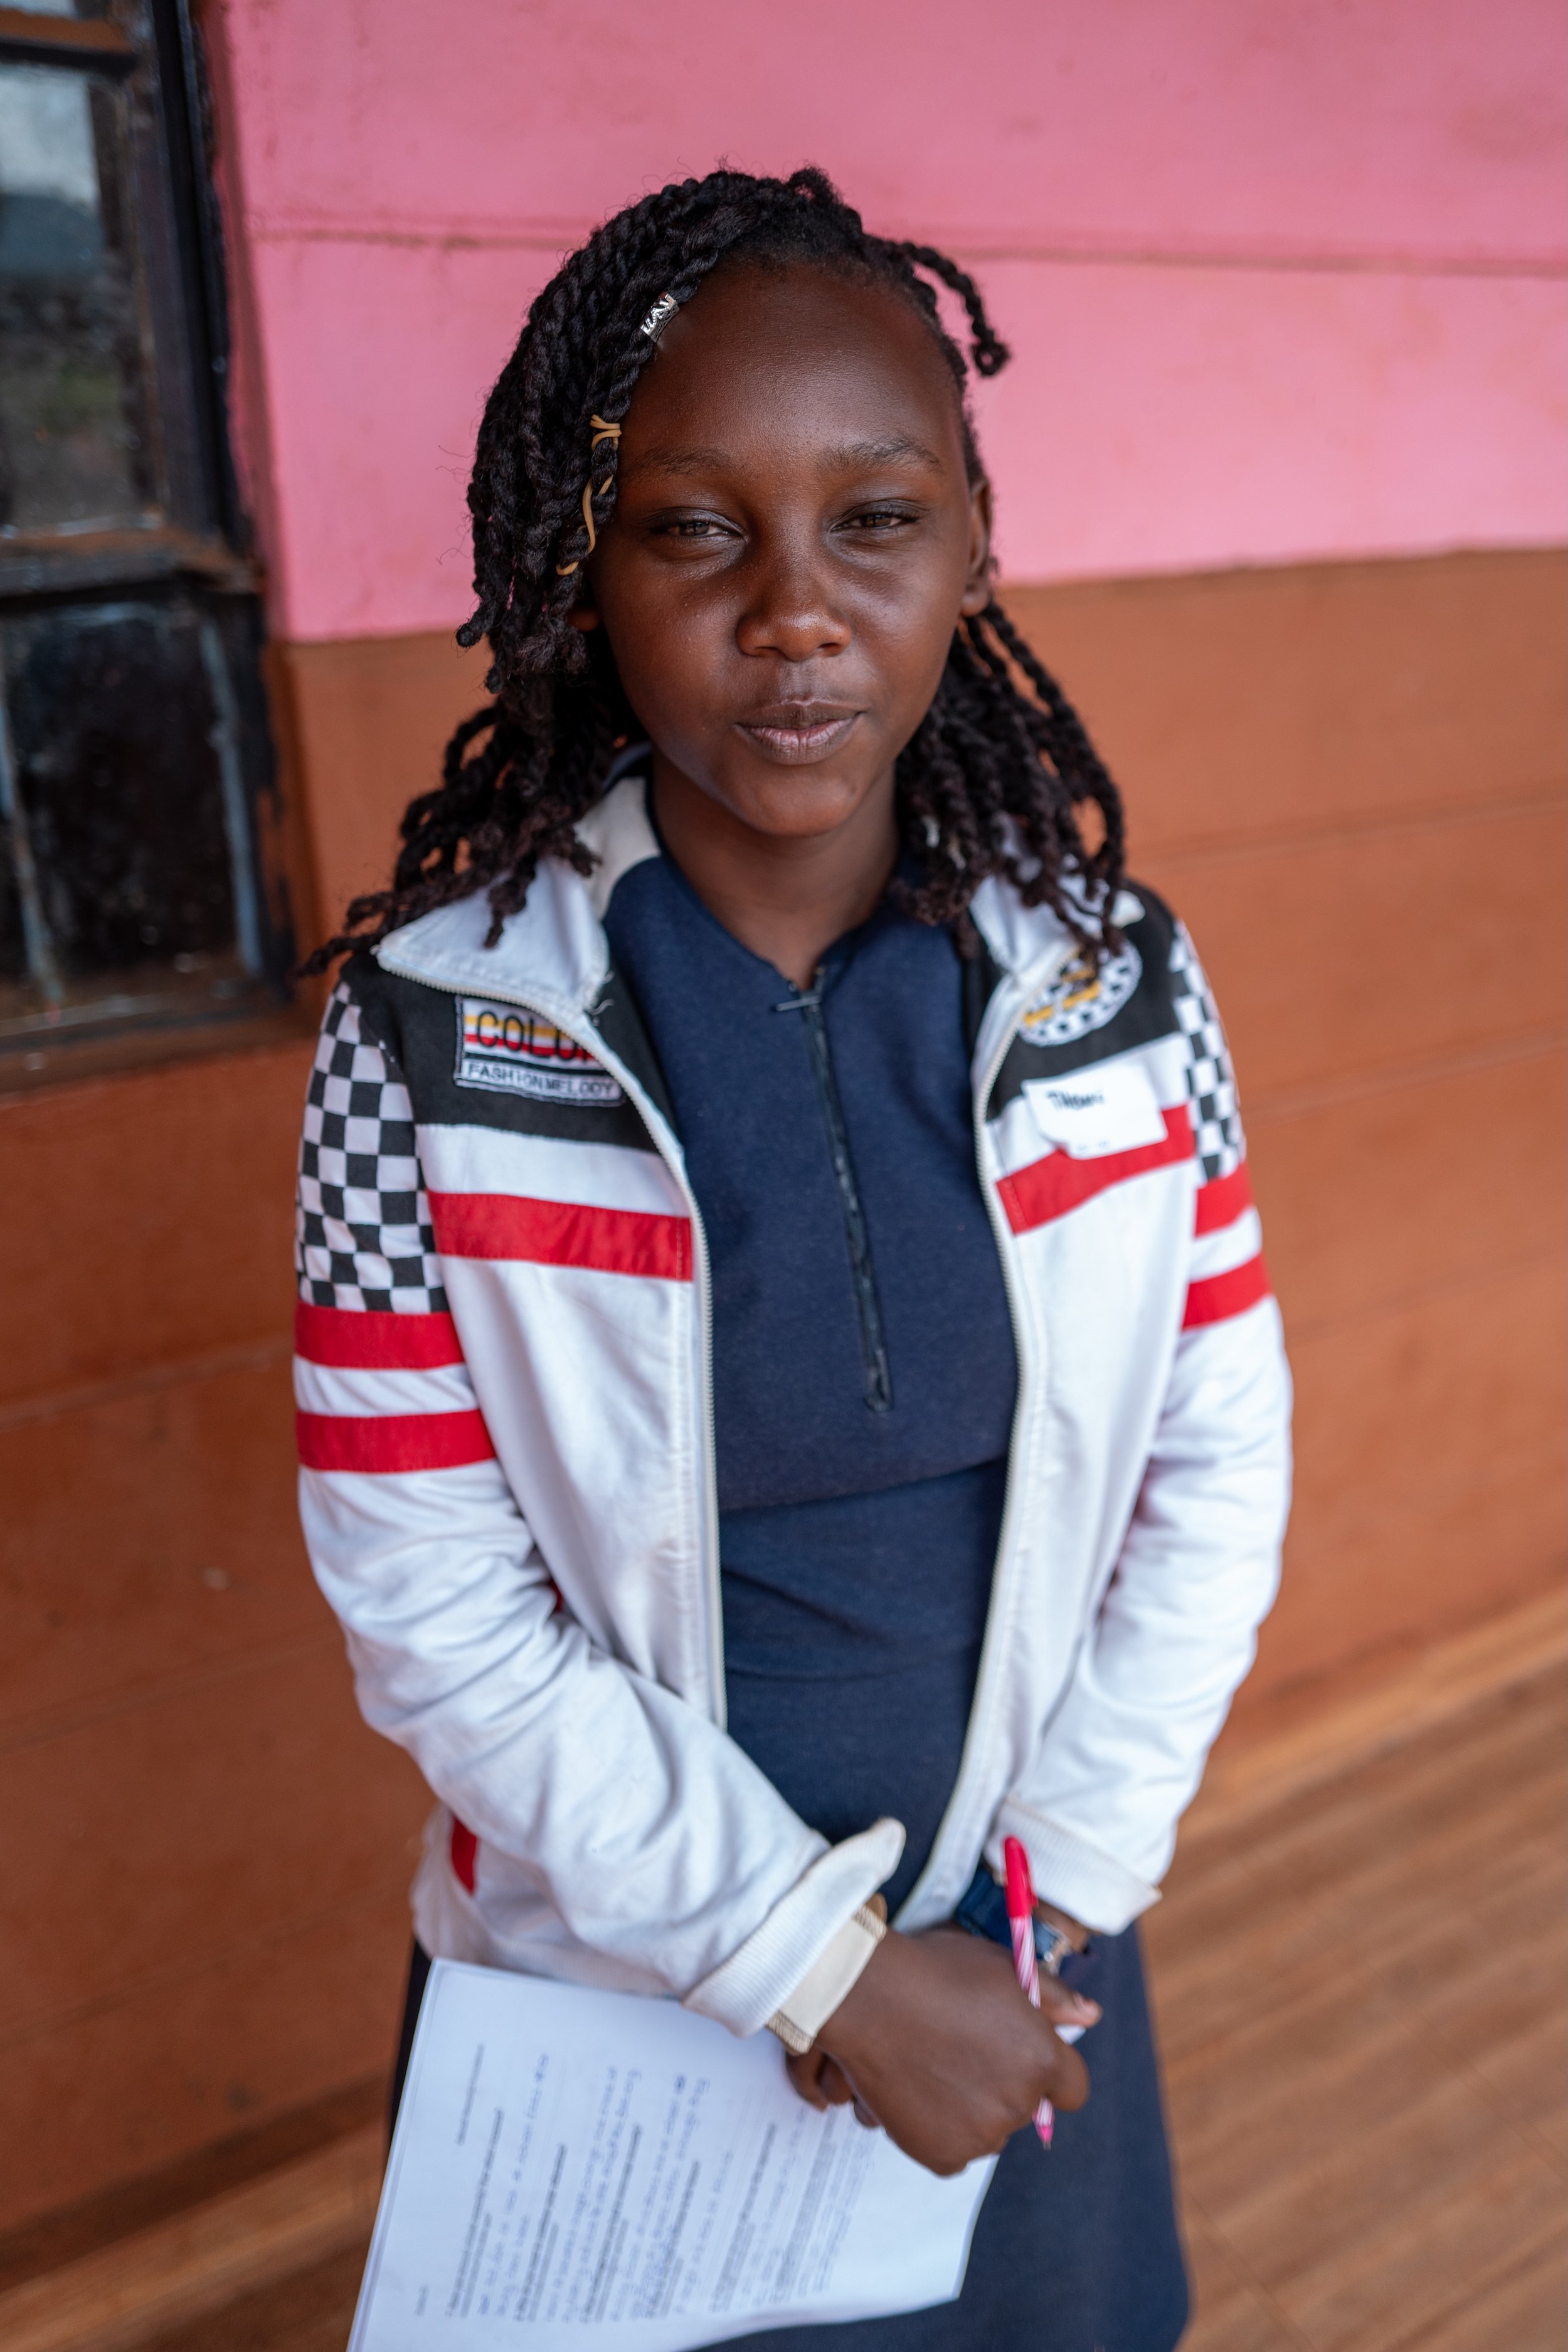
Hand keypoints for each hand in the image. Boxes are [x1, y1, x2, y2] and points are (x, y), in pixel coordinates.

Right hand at [784, 1926, 1096, 2175]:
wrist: (868, 1997)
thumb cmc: (935, 1972)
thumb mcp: (1001, 1967)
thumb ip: (1053, 1997)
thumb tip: (1092, 2016)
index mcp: (1041, 2059)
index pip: (1073, 2088)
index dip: (1050, 2071)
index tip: (1020, 2055)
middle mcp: (1018, 2103)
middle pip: (1025, 2106)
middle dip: (1003, 2083)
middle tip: (962, 2049)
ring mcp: (980, 2134)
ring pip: (989, 2129)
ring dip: (972, 2108)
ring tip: (934, 2065)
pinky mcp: (943, 2155)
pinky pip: (954, 2151)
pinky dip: (940, 2130)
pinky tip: (919, 2090)